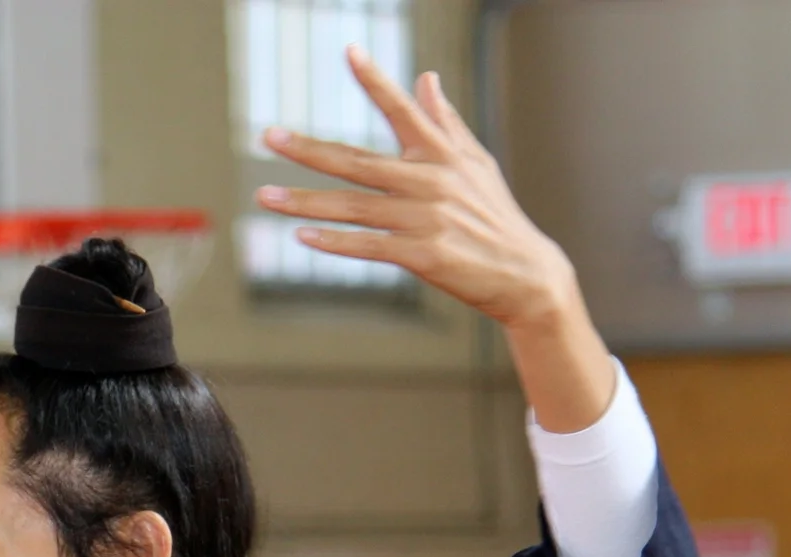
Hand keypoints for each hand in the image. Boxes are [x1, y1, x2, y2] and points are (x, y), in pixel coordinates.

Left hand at [254, 46, 614, 432]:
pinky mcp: (423, 254)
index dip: (376, 79)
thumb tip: (426, 77)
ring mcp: (425, 218)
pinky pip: (368, 246)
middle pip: (356, 161)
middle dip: (308, 149)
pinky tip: (302, 238)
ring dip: (305, 203)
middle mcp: (430, 180)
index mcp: (441, 153)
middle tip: (268, 136)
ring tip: (265, 196)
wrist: (525, 273)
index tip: (349, 50)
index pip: (402, 108)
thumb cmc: (495, 215)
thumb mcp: (475, 163)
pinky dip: (335, 242)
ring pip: (353, 207)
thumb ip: (444, 121)